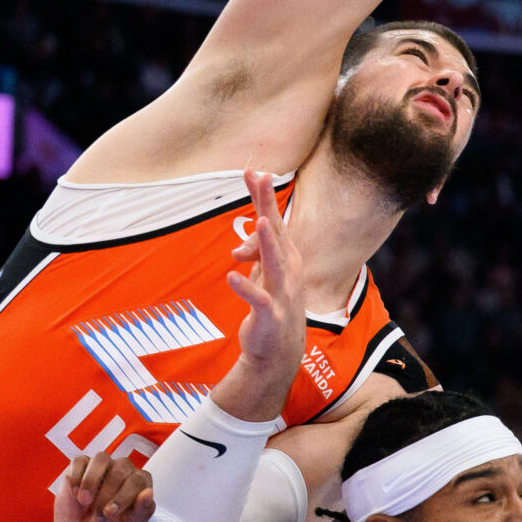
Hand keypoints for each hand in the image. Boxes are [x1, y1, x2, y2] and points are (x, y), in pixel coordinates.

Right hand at [53, 453, 155, 521]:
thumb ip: (143, 511)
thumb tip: (148, 493)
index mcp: (141, 483)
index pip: (138, 480)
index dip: (124, 496)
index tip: (110, 513)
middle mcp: (124, 470)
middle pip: (120, 470)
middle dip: (106, 495)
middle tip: (99, 517)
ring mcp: (103, 466)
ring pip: (101, 458)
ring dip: (91, 480)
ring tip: (84, 501)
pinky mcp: (82, 467)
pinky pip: (80, 461)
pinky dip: (76, 476)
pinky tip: (74, 493)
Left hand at [223, 168, 306, 421]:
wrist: (280, 352)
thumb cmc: (272, 307)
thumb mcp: (262, 277)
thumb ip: (253, 256)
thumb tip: (239, 248)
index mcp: (287, 258)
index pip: (274, 221)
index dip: (263, 197)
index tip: (253, 170)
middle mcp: (289, 270)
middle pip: (277, 232)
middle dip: (268, 205)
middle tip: (261, 177)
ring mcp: (282, 293)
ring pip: (275, 263)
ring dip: (268, 243)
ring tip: (261, 223)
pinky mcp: (270, 315)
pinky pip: (257, 299)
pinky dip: (246, 288)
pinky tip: (232, 276)